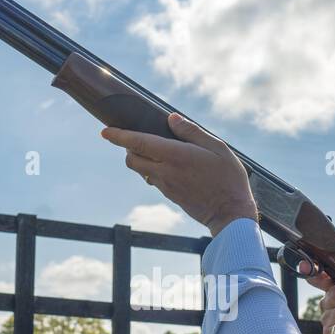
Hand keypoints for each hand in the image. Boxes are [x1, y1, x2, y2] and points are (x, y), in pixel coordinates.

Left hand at [100, 113, 257, 236]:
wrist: (230, 214)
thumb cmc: (228, 179)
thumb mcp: (217, 148)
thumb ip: (192, 132)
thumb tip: (172, 119)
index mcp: (175, 156)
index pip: (138, 143)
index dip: (119, 136)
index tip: (105, 132)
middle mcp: (165, 172)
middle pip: (131, 160)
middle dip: (129, 148)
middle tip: (141, 139)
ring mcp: (166, 187)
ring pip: (141, 171)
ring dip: (143, 160)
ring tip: (160, 152)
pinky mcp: (170, 196)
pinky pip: (154, 181)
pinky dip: (155, 171)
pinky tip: (173, 167)